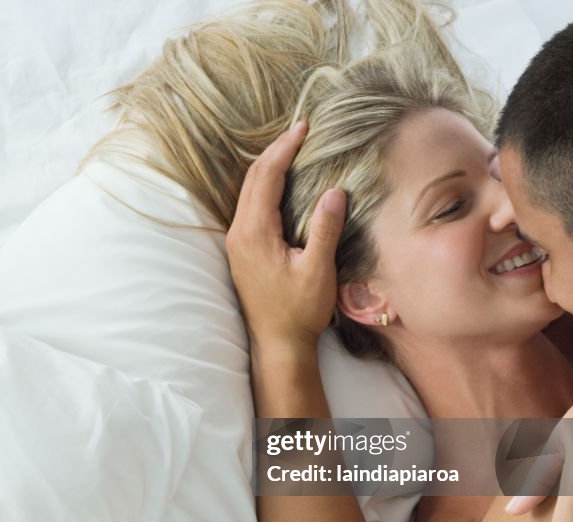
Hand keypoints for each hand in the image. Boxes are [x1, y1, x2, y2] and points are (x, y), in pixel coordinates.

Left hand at [225, 121, 345, 354]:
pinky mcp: (242, 250)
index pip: (267, 177)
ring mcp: (237, 242)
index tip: (303, 127)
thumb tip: (334, 191)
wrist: (278, 344)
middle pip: (253, 179)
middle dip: (276, 151)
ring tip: (292, 149)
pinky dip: (265, 186)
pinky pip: (250, 206)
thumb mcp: (318, 270)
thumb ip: (324, 229)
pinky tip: (282, 184)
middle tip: (299, 130)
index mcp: (254, 233)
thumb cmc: (299, 311)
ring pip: (249, 191)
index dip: (285, 149)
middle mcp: (239, 233)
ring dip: (269, 167)